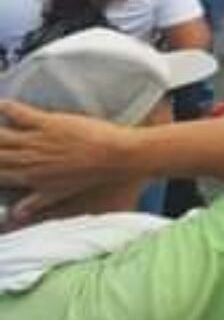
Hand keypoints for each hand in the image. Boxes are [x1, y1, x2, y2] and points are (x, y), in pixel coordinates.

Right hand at [0, 101, 132, 225]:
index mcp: (28, 177)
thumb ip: (35, 203)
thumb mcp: (58, 193)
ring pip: (1, 135)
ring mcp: (36, 140)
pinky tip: (1, 104)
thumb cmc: (90, 176)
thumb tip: (16, 215)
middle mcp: (27, 159)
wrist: (115, 157)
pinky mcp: (48, 123)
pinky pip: (20, 114)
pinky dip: (7, 108)